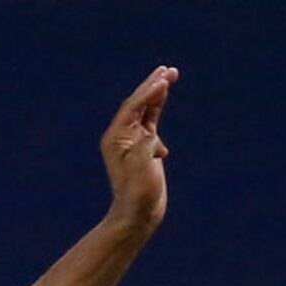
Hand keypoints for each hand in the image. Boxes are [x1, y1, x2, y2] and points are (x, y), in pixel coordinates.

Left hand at [100, 65, 177, 231]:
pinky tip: (164, 101)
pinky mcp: (144, 149)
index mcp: (115, 138)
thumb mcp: (142, 167)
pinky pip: (150, 123)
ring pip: (145, 111)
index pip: (132, 107)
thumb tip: (153, 139)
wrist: (139, 216)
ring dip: (157, 94)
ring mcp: (133, 142)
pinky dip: (158, 112)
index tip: (164, 80)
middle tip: (168, 70)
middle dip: (152, 86)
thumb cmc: (138, 194)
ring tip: (170, 76)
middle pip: (137, 104)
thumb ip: (146, 145)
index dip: (148, 92)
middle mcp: (121, 137)